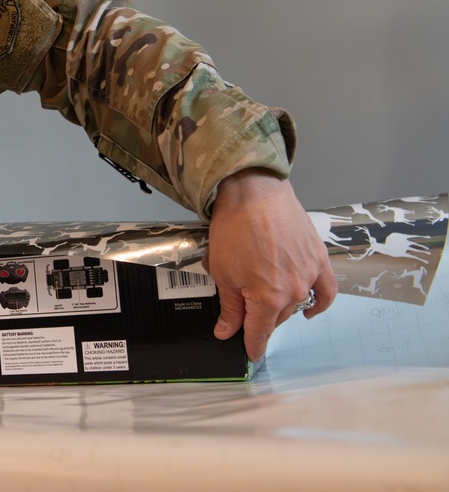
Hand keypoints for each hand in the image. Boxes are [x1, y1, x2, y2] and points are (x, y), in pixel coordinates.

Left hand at [204, 168, 336, 361]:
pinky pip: (326, 290)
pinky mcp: (319, 259)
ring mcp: (310, 275)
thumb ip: (230, 307)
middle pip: (276, 319)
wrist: (254, 193)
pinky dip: (320, 303)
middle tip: (245, 316)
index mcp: (268, 298)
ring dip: (282, 308)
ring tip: (266, 302)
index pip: (259, 332)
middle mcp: (294, 291)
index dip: (252, 346)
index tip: (250, 354)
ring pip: (296, 305)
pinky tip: (311, 310)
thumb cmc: (235, 228)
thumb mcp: (222, 272)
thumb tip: (227, 332)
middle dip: (260, 321)